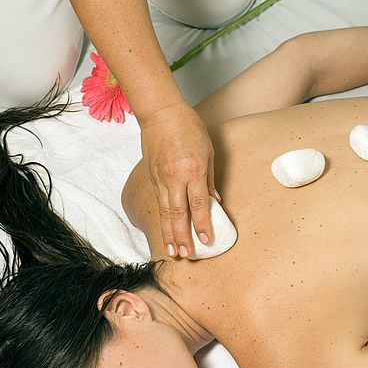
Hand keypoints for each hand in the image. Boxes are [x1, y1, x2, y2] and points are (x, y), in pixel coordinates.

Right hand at [139, 101, 219, 257]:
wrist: (161, 113)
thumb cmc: (188, 128)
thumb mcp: (208, 152)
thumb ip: (210, 179)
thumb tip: (215, 201)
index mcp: (192, 170)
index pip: (199, 204)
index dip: (203, 224)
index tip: (206, 240)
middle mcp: (175, 177)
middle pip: (178, 214)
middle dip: (182, 237)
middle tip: (186, 254)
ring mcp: (161, 178)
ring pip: (165, 212)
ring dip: (169, 233)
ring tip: (172, 251)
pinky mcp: (152, 177)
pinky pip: (159, 202)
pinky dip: (163, 218)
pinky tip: (166, 230)